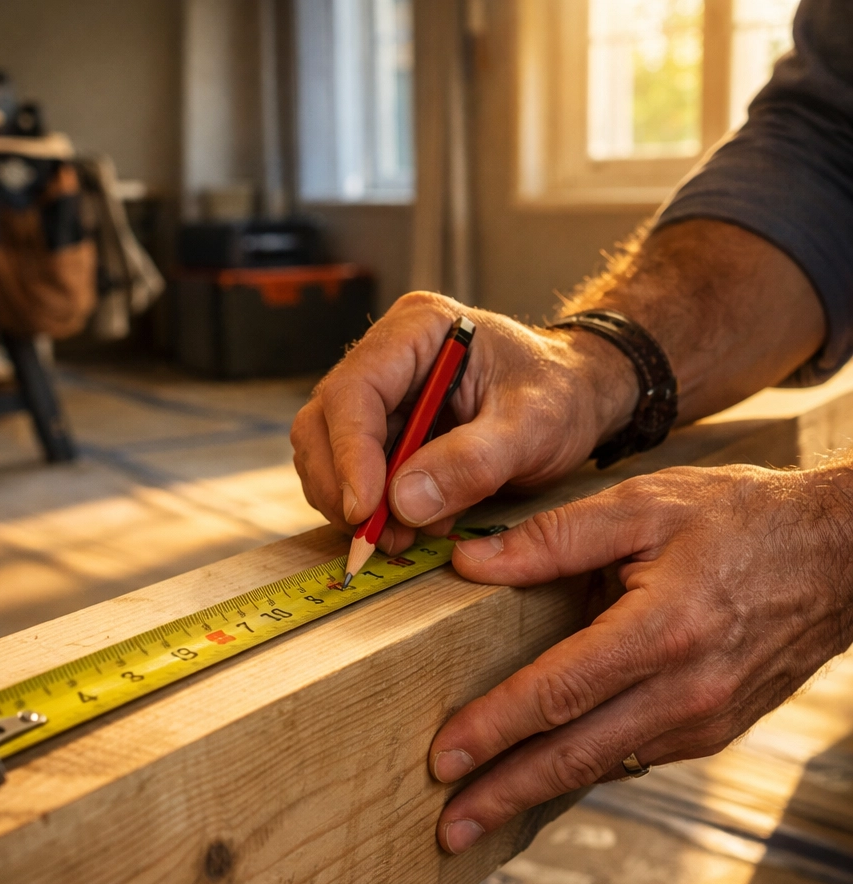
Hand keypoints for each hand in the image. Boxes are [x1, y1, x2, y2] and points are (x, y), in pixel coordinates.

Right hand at [290, 291, 636, 553]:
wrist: (576, 398)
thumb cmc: (561, 395)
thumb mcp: (534, 427)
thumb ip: (474, 461)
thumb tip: (402, 502)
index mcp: (418, 330)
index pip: (355, 390)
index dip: (349, 454)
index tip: (365, 511)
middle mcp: (385, 357)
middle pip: (323, 422)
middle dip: (342, 486)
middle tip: (377, 537)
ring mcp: (379, 395)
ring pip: (325, 452)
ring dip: (352, 503)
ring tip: (400, 535)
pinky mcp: (382, 430)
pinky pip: (349, 473)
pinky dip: (368, 508)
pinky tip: (407, 524)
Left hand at [429, 463, 852, 853]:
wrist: (841, 555)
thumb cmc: (742, 519)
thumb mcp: (644, 506)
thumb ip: (552, 538)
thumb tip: (470, 561)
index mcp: (662, 632)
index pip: (556, 693)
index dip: (493, 729)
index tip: (443, 759)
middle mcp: (686, 691)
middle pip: (574, 755)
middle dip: (504, 794)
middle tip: (449, 828)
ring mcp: (705, 719)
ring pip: (603, 765)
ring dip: (538, 791)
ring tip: (483, 812)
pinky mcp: (714, 728)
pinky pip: (635, 755)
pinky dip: (584, 769)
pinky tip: (547, 773)